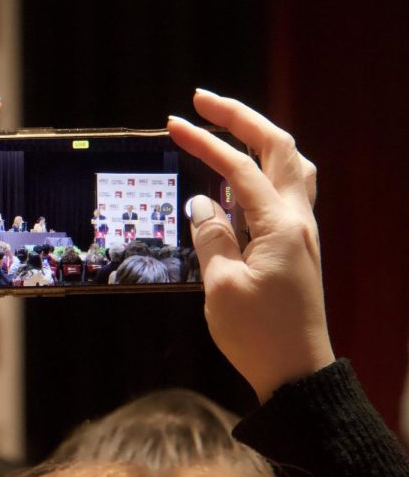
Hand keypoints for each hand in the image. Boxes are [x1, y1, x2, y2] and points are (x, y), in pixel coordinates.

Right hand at [167, 89, 332, 400]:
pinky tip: (238, 178)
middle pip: (279, 149)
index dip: (207, 141)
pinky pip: (285, 192)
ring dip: (260, 139)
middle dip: (241, 118)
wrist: (297, 374)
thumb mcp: (221, 286)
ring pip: (291, 167)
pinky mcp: (297, 248)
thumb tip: (202, 203)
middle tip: (204, 101)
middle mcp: (297, 221)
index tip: (174, 123)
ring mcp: (301, 234)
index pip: (239, 168)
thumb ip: (210, 236)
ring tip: (227, 128)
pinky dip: (263, 170)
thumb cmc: (258, 335)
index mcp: (280, 226)